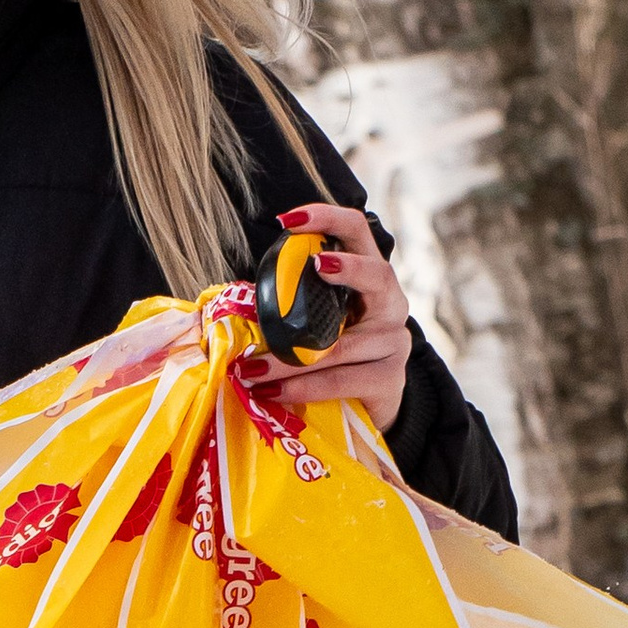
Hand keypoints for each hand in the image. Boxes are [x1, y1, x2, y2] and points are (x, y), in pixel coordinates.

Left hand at [237, 206, 412, 430]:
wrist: (368, 409)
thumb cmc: (333, 358)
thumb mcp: (316, 324)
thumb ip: (294, 304)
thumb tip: (232, 301)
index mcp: (369, 279)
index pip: (356, 233)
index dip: (327, 218)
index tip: (287, 220)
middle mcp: (390, 304)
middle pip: (376, 273)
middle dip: (347, 267)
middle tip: (314, 266)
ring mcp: (394, 341)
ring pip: (341, 345)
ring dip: (290, 358)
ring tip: (251, 368)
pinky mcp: (389, 379)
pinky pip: (341, 380)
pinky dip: (302, 386)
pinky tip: (273, 392)